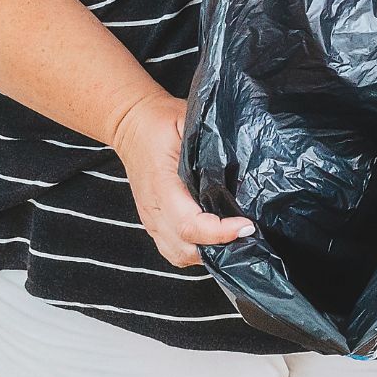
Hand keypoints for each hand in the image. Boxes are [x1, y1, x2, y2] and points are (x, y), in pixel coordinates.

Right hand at [110, 90, 254, 267]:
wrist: (130, 123)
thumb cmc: (160, 120)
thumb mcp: (187, 121)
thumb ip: (211, 145)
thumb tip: (243, 163)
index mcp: (162, 186)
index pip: (190, 224)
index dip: (220, 232)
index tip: (246, 225)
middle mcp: (154, 209)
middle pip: (185, 249)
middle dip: (219, 247)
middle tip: (246, 232)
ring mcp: (151, 219)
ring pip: (179, 255)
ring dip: (207, 253)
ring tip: (232, 238)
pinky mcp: (152, 222)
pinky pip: (173, 250)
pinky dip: (195, 251)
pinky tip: (213, 239)